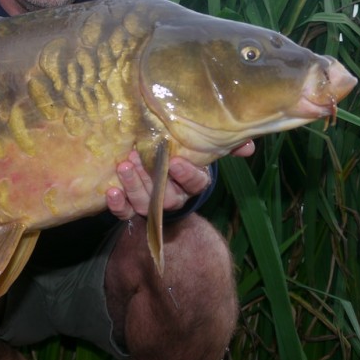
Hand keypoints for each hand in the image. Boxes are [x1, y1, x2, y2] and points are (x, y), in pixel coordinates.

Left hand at [106, 140, 255, 219]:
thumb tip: (248, 147)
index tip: (175, 161)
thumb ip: (228, 146)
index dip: (186, 174)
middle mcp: (174, 197)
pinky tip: (111, 192)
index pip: (195, 184)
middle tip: (135, 160)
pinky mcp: (132, 208)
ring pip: (144, 203)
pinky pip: (125, 212)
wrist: (165, 171)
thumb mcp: (206, 149)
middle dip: (150, 180)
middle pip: (165, 196)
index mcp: (193, 184)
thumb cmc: (186, 156)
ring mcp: (151, 205)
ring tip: (122, 168)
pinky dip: (118, 205)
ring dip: (133, 187)